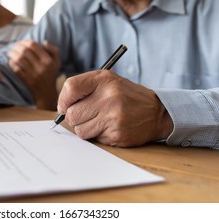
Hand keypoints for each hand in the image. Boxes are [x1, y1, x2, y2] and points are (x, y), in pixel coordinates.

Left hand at [8, 39, 60, 109]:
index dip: (25, 41)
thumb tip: (44, 41)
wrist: (46, 94)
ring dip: (12, 54)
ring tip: (10, 53)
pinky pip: (16, 69)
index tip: (21, 42)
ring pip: (19, 59)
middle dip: (16, 47)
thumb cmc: (51, 76)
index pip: (33, 45)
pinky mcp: (26, 81)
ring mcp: (33, 74)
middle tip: (13, 47)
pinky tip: (10, 61)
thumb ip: (53, 51)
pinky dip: (12, 64)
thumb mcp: (57, 63)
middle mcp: (41, 67)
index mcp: (48, 60)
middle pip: (25, 51)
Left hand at [57, 70, 172, 146]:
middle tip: (85, 115)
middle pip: (71, 114)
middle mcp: (108, 96)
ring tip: (98, 121)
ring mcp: (113, 116)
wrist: (157, 112)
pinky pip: (93, 138)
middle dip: (74, 117)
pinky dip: (96, 135)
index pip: (70, 88)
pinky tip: (108, 127)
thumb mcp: (108, 82)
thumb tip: (61, 107)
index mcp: (104, 80)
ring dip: (84, 128)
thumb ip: (83, 88)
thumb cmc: (126, 96)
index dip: (63, 100)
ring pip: (79, 130)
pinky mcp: (116, 133)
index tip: (65, 106)